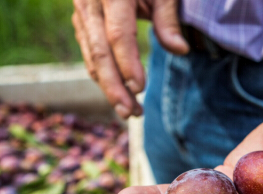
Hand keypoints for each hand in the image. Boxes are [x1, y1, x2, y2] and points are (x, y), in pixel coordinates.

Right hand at [72, 0, 188, 117]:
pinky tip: (118, 92)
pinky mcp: (81, 20)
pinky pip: (89, 52)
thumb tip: (181, 51)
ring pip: (91, 56)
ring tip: (129, 111)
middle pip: (99, 52)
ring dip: (108, 87)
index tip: (140, 88)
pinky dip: (102, 75)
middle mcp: (89, 2)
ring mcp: (81, 11)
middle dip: (115, 87)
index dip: (128, 64)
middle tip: (132, 114)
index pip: (118, 35)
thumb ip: (167, 18)